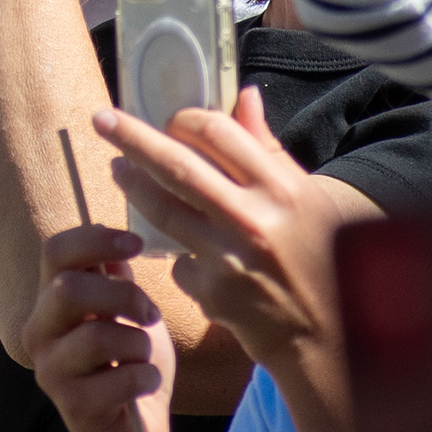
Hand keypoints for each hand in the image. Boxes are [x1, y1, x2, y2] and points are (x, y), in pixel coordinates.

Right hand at [20, 222, 170, 431]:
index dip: (95, 238)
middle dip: (122, 295)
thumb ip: (117, 276)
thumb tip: (118, 234)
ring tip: (145, 357)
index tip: (136, 244)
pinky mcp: (71, 407)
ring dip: (138, 343)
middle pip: (68, 288)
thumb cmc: (133, 367)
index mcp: (50, 302)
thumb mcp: (129, 312)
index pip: (55, 251)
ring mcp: (50, 372)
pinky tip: (146, 384)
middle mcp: (39, 333)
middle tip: (149, 313)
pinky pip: (118, 378)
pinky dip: (145, 377)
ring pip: (97, 335)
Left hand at [92, 89, 349, 377]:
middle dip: (131, 138)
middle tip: (102, 120)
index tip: (169, 119)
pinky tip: (194, 260)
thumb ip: (268, 149)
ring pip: (162, 211)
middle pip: (177, 166)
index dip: (185, 120)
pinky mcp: (213, 295)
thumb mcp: (305, 198)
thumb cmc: (319, 257)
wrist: (329, 336)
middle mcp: (255, 220)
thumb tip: (244, 95)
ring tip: (118, 169)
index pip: (218, 133)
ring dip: (133, 186)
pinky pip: (178, 264)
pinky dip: (181, 257)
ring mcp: (230, 259)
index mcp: (282, 188)